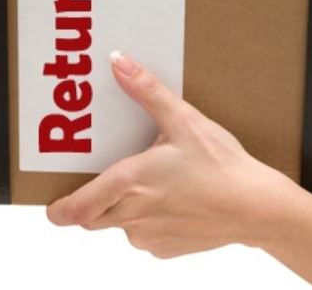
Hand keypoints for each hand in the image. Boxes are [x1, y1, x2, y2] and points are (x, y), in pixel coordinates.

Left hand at [46, 51, 300, 257]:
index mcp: (129, 183)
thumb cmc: (222, 165)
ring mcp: (150, 237)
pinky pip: (145, 236)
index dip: (58, 210)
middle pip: (92, 218)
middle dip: (91, 202)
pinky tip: (174, 200)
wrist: (258, 208)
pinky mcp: (166, 249)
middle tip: (107, 179)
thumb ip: (146, 91)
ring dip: (124, 209)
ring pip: (119, 226)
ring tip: (152, 184)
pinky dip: (149, 221)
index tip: (53, 205)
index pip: (75, 210)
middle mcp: (132, 216)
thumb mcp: (183, 120)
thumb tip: (118, 62)